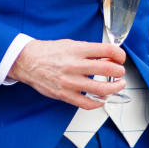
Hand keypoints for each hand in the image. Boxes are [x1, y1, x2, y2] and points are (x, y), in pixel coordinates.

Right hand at [8, 39, 126, 108]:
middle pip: (108, 70)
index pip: (108, 51)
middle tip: (120, 72)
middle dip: (120, 71)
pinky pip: (87, 103)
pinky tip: (103, 99)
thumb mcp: (71, 44)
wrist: (27, 61)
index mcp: (78, 49)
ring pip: (101, 89)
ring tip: (118, 85)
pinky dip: (99, 102)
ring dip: (115, 88)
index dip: (119, 54)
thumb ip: (89, 51)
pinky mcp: (65, 95)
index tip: (121, 57)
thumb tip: (108, 57)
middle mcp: (75, 65)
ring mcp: (70, 82)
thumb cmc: (49, 52)